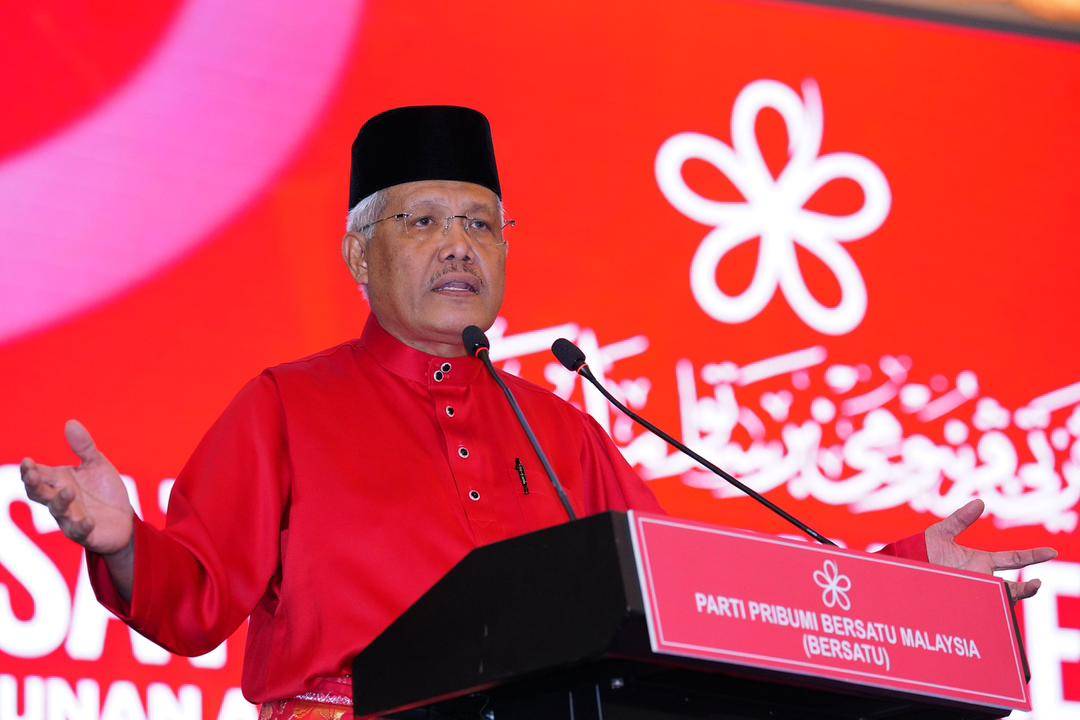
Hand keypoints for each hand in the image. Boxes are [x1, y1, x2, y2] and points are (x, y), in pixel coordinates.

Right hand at [20, 420, 133, 555]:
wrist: (124, 519)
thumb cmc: (103, 491)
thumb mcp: (97, 465)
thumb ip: (84, 447)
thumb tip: (70, 423)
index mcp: (60, 482)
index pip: (38, 475)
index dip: (29, 470)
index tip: (27, 462)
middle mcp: (61, 500)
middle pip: (40, 494)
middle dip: (34, 484)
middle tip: (32, 474)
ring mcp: (71, 518)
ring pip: (58, 512)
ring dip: (61, 501)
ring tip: (69, 491)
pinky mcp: (85, 533)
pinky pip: (80, 531)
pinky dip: (82, 526)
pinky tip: (88, 520)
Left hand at [925, 499, 1056, 601]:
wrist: (902, 571)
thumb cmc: (920, 550)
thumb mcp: (941, 533)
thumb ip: (960, 519)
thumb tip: (981, 502)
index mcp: (981, 562)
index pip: (1014, 559)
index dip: (1033, 555)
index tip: (1052, 552)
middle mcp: (982, 579)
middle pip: (1013, 587)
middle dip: (1026, 589)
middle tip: (1036, 584)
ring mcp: (974, 594)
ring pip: (1000, 602)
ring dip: (1009, 600)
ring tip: (1012, 595)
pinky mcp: (964, 606)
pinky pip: (982, 612)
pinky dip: (991, 612)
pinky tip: (992, 608)